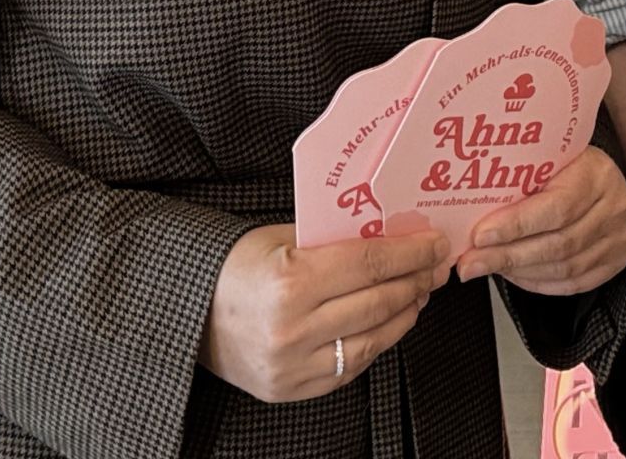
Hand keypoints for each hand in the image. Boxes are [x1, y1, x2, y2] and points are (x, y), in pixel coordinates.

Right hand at [200, 224, 451, 402]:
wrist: (192, 311)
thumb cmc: (236, 268)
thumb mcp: (283, 237)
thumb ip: (334, 239)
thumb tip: (390, 235)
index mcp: (291, 281)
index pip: (370, 263)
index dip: (411, 253)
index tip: (434, 244)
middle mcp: (293, 328)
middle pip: (378, 302)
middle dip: (415, 281)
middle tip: (433, 268)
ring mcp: (292, 365)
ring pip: (371, 340)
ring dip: (403, 315)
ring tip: (416, 295)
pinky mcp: (291, 389)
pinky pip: (349, 368)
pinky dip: (375, 344)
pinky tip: (388, 324)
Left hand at [457, 148, 625, 293]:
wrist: (598, 174)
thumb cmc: (565, 164)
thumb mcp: (546, 158)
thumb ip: (518, 179)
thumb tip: (467, 211)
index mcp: (595, 173)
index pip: (556, 206)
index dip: (516, 225)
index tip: (480, 236)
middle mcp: (613, 206)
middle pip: (558, 243)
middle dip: (508, 256)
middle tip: (470, 263)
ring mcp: (618, 236)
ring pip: (565, 267)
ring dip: (520, 272)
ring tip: (487, 267)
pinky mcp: (615, 259)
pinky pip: (574, 283)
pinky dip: (539, 283)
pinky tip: (514, 275)